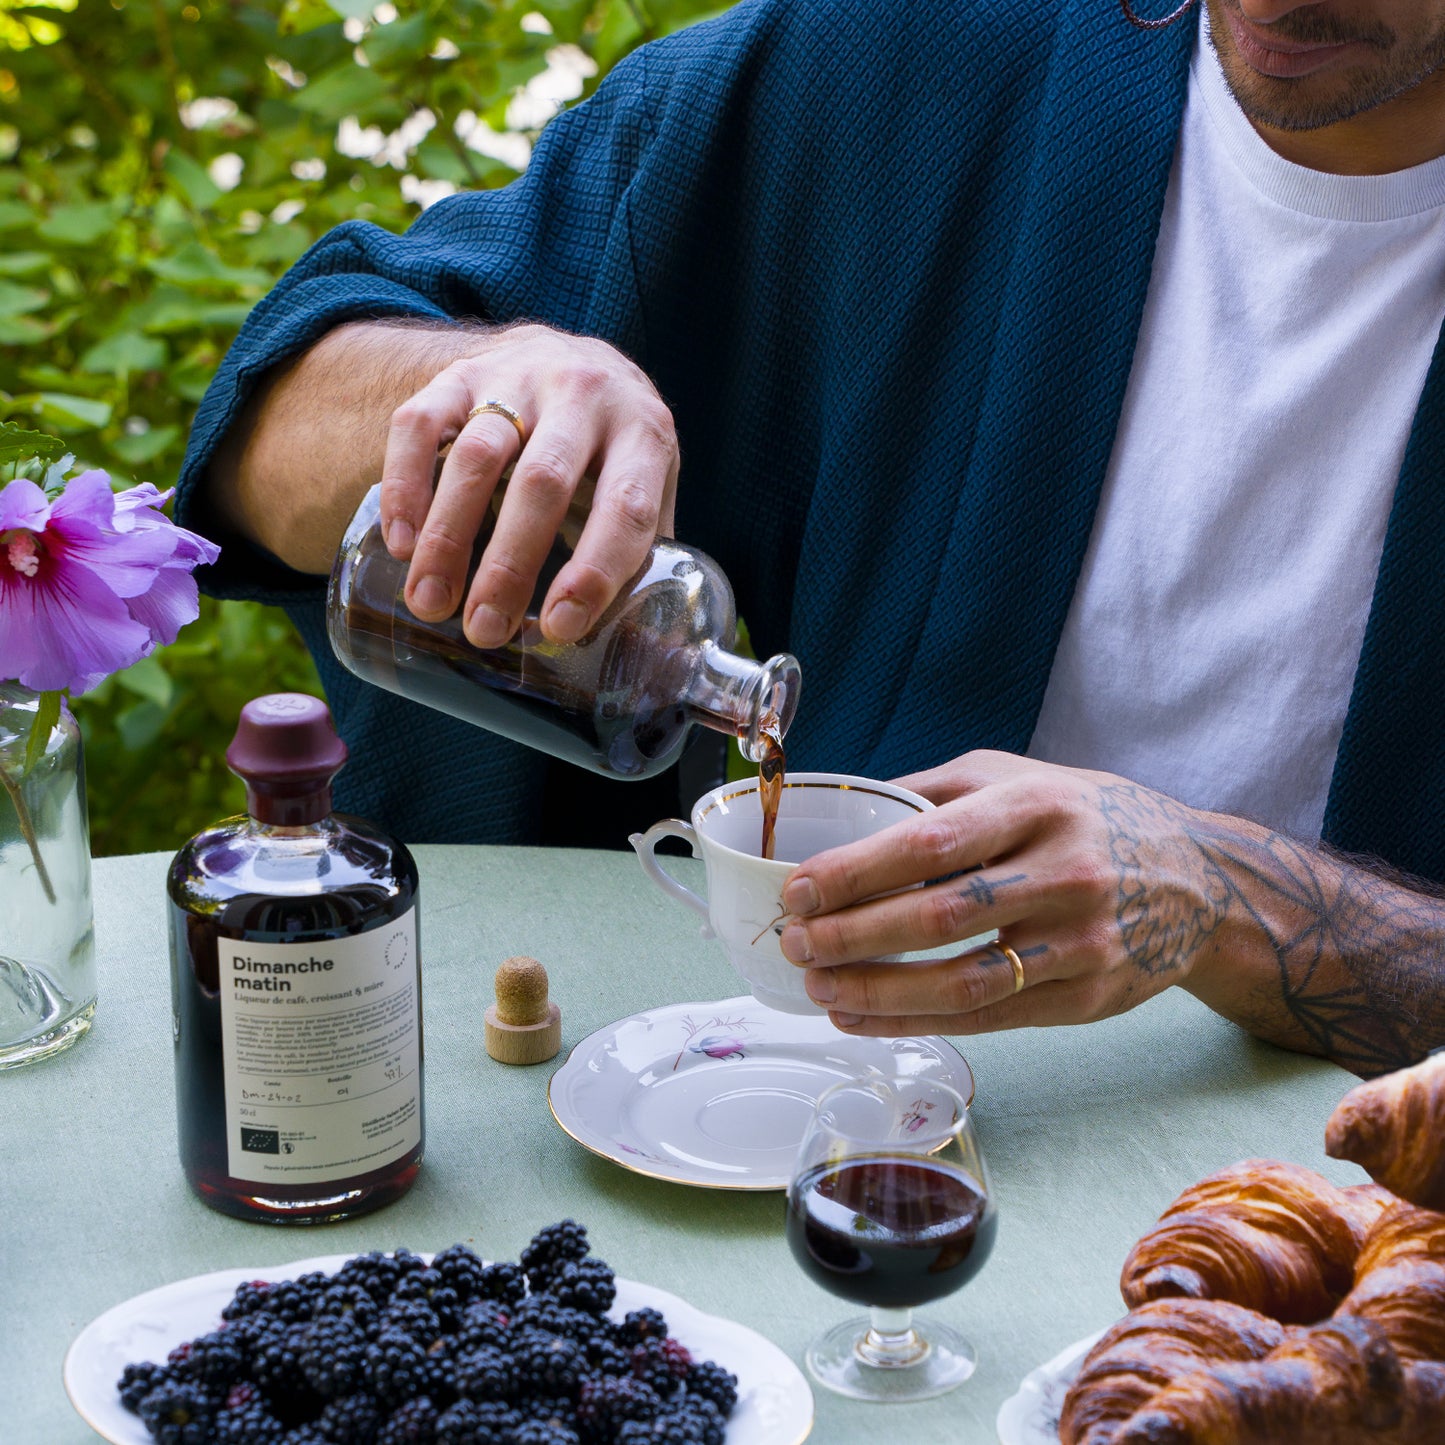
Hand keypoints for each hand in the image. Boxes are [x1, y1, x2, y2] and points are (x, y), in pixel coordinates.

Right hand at [379, 323, 678, 646]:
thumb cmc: (612, 452)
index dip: (595, 570)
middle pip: (544, 482)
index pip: (626, 506)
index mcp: (644, 435)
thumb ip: (640, 556)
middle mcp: (584, 395)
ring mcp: (517, 378)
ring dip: (449, 535)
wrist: (570, 357)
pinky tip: (400, 543)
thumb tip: (631, 651)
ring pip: (479, 455)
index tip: (560, 627)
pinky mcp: (458, 373)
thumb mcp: (647, 488)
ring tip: (429, 601)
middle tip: (482, 629)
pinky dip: (406, 486)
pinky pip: (420, 424)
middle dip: (509, 565)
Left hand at [778, 751, 1241, 1036]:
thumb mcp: (1013, 777)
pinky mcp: (1087, 998)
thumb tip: (835, 815)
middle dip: (852, 937)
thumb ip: (929, 794)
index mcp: (1035, 807)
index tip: (796, 891)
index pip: (928, 844)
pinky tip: (865, 1018)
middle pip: (938, 918)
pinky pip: (988, 1019)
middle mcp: (1064, 873)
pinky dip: (917, 1023)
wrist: (1198, 879)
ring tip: (818, 990)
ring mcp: (1081, 942)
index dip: (854, 873)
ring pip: (962, 982)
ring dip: (877, 993)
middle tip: (795, 944)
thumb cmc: (1083, 817)